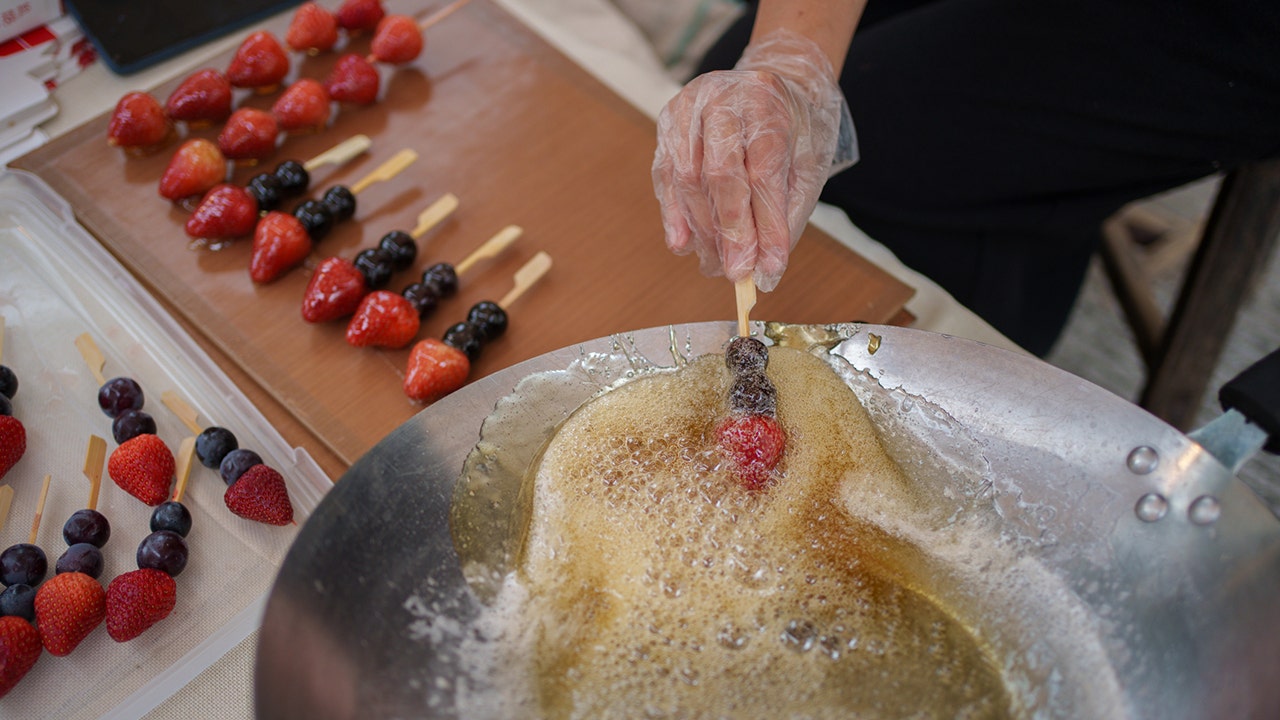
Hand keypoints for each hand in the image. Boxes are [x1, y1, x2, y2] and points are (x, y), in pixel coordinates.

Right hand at [652, 29, 855, 291]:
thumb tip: (764, 271)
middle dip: (729, 231)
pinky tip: (684, 244)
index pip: (764, 171)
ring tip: (714, 265)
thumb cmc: (791, 128)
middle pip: (720, 174)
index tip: (770, 267)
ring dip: (701, 230)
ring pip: (686, 178)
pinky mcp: (667, 123)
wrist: (768, 79)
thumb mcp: (805, 163)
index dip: (767, 224)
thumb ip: (785, 214)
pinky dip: (674, 215)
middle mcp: (723, 98)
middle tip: (736, 273)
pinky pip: (665, 176)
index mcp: (767, 101)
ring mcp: (688, 108)